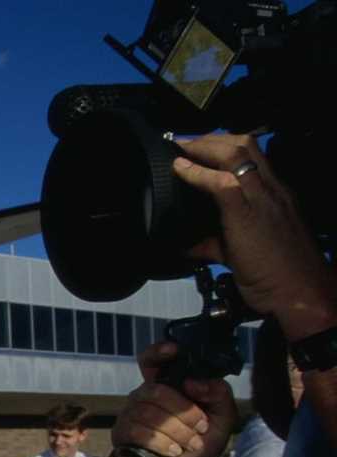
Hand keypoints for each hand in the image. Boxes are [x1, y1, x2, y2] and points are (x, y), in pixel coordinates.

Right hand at [111, 342, 235, 456]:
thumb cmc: (203, 441)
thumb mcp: (223, 414)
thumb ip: (217, 392)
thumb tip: (192, 383)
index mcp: (165, 385)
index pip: (151, 361)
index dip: (158, 352)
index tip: (175, 351)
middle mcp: (142, 397)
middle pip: (154, 391)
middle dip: (183, 411)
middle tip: (201, 427)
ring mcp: (129, 416)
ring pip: (148, 414)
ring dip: (176, 432)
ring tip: (190, 445)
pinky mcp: (121, 437)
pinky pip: (136, 432)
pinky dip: (160, 443)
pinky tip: (172, 452)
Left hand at [173, 135, 336, 338]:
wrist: (300, 293)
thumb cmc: (277, 276)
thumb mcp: (242, 252)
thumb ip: (214, 243)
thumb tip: (188, 246)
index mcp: (274, 195)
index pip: (251, 155)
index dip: (222, 145)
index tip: (198, 147)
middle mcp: (272, 190)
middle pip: (244, 144)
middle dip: (211, 138)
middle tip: (185, 142)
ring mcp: (263, 199)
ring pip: (236, 153)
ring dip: (204, 147)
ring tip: (181, 149)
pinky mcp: (249, 214)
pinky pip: (221, 183)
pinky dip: (197, 173)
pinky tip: (181, 169)